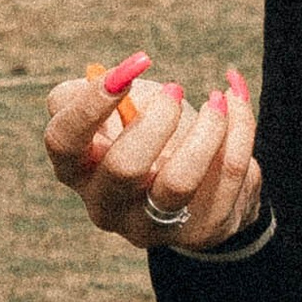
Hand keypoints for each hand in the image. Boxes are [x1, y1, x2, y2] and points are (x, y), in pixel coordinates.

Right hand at [44, 57, 262, 253]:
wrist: (197, 181)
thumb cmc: (145, 131)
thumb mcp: (117, 107)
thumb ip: (100, 87)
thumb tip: (117, 76)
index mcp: (76, 167)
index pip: (64, 141)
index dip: (90, 104)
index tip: (128, 70)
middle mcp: (104, 205)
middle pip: (124, 167)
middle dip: (157, 119)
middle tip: (176, 88)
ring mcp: (150, 225)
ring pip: (179, 181)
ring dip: (206, 128)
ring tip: (217, 100)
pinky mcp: (196, 231)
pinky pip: (226, 175)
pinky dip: (238, 130)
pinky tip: (235, 106)